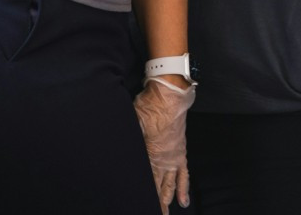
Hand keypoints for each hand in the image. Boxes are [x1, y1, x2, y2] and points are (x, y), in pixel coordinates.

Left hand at [133, 77, 193, 208]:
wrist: (170, 97)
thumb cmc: (149, 108)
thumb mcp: (132, 123)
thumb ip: (127, 138)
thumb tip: (117, 148)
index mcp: (148, 154)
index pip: (144, 180)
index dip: (140, 194)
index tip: (135, 205)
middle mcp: (161, 160)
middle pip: (157, 187)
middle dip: (155, 203)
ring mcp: (172, 158)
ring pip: (170, 185)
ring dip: (168, 200)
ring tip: (165, 214)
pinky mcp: (180, 153)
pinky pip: (183, 175)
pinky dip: (183, 188)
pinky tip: (184, 200)